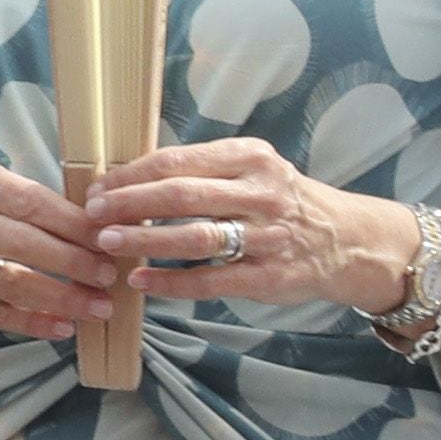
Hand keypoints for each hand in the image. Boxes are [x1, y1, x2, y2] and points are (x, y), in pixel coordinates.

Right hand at [0, 154, 111, 345]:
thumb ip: (31, 203)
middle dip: (75, 262)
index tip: (110, 240)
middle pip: (23, 241)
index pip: (32, 201)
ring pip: (10, 281)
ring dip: (61, 298)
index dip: (75, 225)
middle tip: (109, 277)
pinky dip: (30, 322)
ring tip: (98, 307)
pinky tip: (62, 327)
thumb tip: (101, 228)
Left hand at [78, 137, 398, 316]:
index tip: (97, 188)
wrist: (347, 240)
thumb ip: (202, 172)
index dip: (131, 175)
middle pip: (182, 195)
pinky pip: (211, 279)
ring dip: (144, 239)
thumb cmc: (282, 202)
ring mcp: (268, 235)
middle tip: (92, 214)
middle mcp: (260, 193)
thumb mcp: (252, 170)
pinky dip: (171, 281)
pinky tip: (140, 281)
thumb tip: (127, 178)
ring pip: (195, 236)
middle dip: (129, 204)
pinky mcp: (269, 275)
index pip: (178, 161)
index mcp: (249, 158)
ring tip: (107, 243)